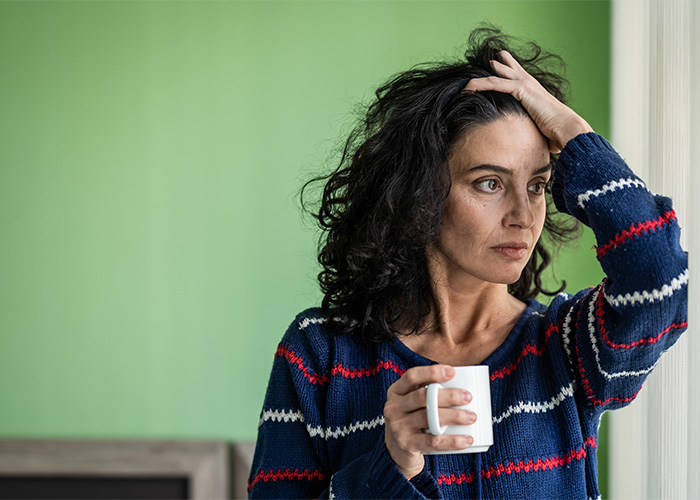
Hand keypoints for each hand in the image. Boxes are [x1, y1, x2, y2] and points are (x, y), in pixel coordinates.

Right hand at [383, 365, 475, 479]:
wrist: (396, 451)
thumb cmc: (412, 420)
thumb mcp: (411, 403)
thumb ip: (428, 392)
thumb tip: (464, 382)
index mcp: (396, 392)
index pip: (411, 376)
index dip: (431, 372)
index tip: (452, 372)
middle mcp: (393, 408)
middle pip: (422, 397)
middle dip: (448, 395)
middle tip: (468, 397)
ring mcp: (398, 427)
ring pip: (428, 418)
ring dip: (454, 417)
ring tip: (472, 417)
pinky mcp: (407, 445)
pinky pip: (433, 442)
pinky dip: (453, 441)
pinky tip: (467, 439)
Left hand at [463, 50, 593, 152]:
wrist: (567, 129)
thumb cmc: (556, 133)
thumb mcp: (538, 128)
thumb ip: (529, 129)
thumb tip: (524, 143)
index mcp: (533, 90)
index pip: (516, 75)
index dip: (504, 70)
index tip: (492, 68)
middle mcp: (529, 83)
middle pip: (507, 66)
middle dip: (494, 64)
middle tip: (478, 62)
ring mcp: (526, 84)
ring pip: (496, 75)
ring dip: (479, 78)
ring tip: (465, 80)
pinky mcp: (522, 89)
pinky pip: (495, 83)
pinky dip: (480, 85)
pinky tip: (468, 88)